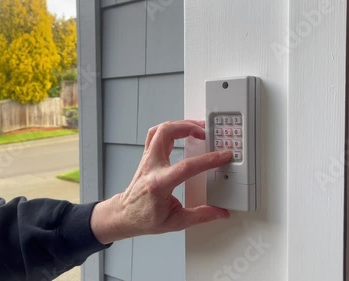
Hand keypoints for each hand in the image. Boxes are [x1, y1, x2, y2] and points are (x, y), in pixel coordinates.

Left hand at [91, 120, 232, 243]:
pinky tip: (182, 132)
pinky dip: (170, 128)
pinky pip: (156, 134)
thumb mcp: (176, 222)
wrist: (125, 215)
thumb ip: (200, 216)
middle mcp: (151, 167)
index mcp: (159, 184)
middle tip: (206, 131)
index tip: (223, 155)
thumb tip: (220, 212)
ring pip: (160, 129)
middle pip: (167, 133)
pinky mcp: (147, 156)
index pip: (186, 166)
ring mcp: (147, 159)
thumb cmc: (145, 218)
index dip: (208, 160)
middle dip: (189, 127)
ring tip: (196, 128)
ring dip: (179, 124)